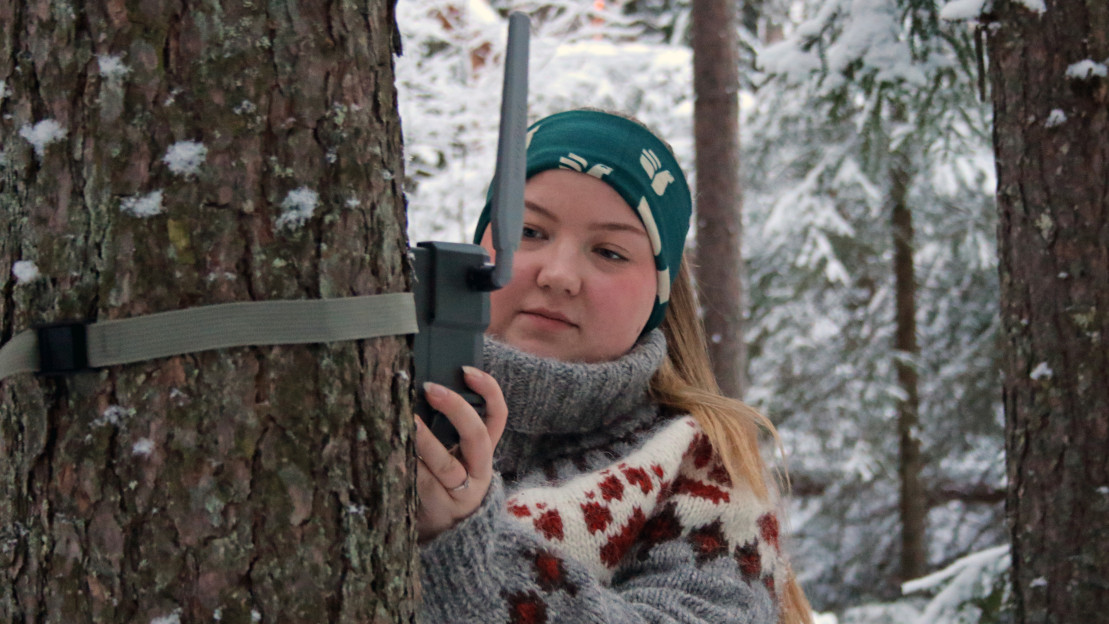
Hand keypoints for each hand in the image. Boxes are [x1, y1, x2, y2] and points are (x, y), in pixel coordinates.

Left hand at [415, 365, 507, 542]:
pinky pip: (420, 483)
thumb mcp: (454, 454)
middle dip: (457, 409)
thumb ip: (446, 428)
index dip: (488, 391)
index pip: (497, 416)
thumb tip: (418, 386)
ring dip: (426, 441)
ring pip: (447, 466)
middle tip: (431, 387)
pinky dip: (406, 464)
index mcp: (483, 451)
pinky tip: (389, 448)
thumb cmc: (443, 482)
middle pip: (478, 438)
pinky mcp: (435, 507)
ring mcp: (457, 493)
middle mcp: (478, 471)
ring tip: (406, 419)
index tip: (466, 370)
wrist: (444, 534)